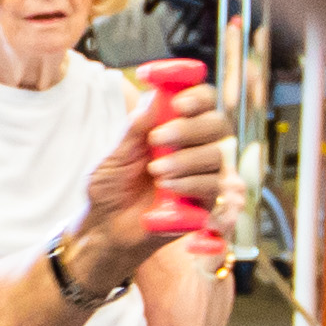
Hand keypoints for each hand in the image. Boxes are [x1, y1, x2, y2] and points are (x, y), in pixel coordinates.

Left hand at [79, 72, 229, 271]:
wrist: (107, 228)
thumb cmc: (112, 188)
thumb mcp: (116, 154)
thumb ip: (136, 128)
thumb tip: (154, 96)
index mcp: (176, 127)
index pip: (202, 102)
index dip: (197, 96)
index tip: (178, 101)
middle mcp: (196, 147)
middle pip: (218, 124)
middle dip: (189, 128)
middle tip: (158, 138)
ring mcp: (205, 175)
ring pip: (217, 155)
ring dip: (186, 159)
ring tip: (156, 171)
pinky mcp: (208, 203)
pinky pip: (215, 187)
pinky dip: (191, 183)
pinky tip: (168, 187)